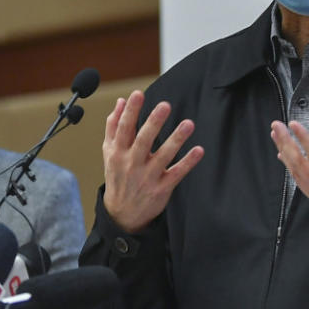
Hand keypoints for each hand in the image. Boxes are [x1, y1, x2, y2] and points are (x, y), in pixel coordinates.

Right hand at [102, 90, 203, 233]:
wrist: (122, 214)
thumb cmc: (118, 176)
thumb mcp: (109, 151)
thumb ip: (113, 125)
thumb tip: (120, 101)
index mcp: (118, 152)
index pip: (124, 128)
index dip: (130, 111)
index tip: (137, 94)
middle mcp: (132, 163)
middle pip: (143, 140)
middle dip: (153, 123)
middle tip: (164, 106)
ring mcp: (148, 177)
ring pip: (163, 156)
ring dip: (176, 139)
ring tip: (188, 124)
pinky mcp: (162, 188)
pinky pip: (177, 173)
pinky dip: (188, 162)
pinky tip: (199, 150)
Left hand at [269, 115, 308, 223]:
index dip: (304, 139)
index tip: (294, 124)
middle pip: (299, 163)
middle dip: (286, 142)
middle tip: (277, 125)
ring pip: (295, 170)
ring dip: (284, 150)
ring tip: (276, 133)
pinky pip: (297, 178)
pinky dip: (288, 164)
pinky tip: (282, 152)